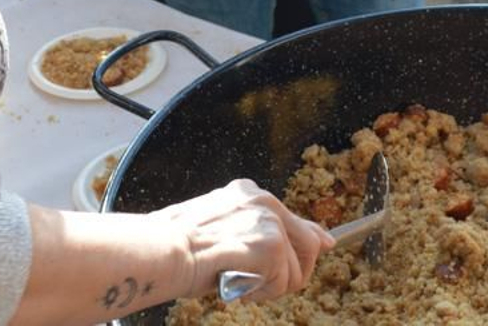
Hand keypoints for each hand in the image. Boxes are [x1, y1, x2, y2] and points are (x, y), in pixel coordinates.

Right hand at [155, 179, 333, 301]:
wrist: (163, 250)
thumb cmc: (176, 245)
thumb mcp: (219, 229)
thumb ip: (252, 232)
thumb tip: (285, 242)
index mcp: (249, 193)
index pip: (293, 217)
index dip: (311, 237)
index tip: (324, 244)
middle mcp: (264, 201)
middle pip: (308, 244)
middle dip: (292, 272)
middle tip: (258, 283)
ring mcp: (271, 223)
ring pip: (295, 271)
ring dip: (270, 286)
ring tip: (237, 280)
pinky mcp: (272, 246)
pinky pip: (283, 284)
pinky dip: (262, 293)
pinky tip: (238, 284)